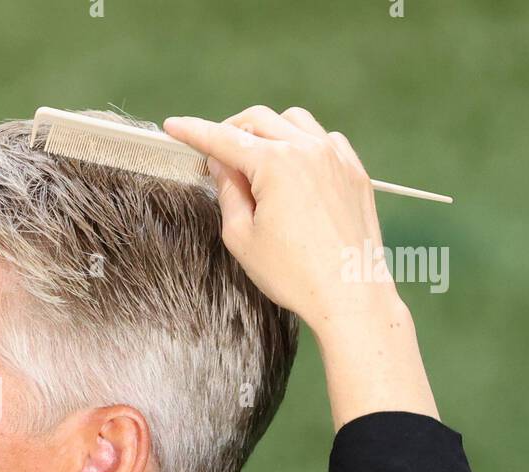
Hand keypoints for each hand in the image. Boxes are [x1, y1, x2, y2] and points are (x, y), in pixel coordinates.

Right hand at [164, 105, 393, 332]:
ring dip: (268, 132)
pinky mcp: (354, 171)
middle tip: (217, 156)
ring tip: (257, 162)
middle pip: (258, 120)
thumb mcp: (242, 238)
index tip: (173, 126)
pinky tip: (294, 170)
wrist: (350, 294)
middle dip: (231, 130)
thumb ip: (228, 193)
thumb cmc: (293, 273)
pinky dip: (302, 144)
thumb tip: (222, 165)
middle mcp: (307, 150)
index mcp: (275, 164)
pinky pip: (324, 139)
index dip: (193, 132)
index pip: (223, 139)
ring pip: (293, 122)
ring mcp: (336, 157)